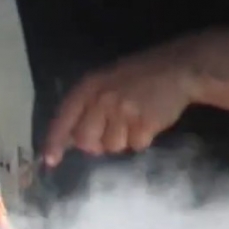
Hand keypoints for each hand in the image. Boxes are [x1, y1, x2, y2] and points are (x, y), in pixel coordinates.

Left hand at [43, 43, 202, 165]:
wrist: (178, 68)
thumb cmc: (140, 77)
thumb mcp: (106, 82)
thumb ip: (87, 106)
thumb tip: (69, 139)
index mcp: (89, 86)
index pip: (64, 117)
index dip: (54, 140)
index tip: (50, 160)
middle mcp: (102, 98)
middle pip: (85, 141)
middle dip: (96, 144)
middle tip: (113, 131)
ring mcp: (122, 111)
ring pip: (112, 147)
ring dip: (123, 140)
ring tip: (135, 118)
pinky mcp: (143, 123)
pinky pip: (136, 146)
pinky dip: (142, 139)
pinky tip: (149, 120)